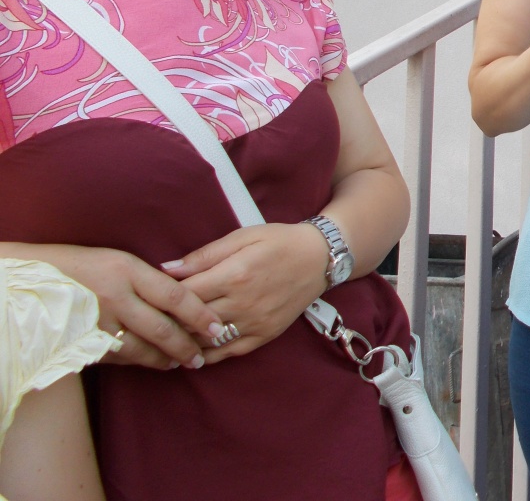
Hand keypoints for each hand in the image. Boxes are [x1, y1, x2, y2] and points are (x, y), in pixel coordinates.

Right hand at [32, 244, 223, 369]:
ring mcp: (98, 322)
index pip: (175, 296)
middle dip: (187, 346)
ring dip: (164, 359)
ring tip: (180, 362)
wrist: (31, 280)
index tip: (217, 327)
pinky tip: (151, 362)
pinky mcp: (83, 342)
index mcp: (128, 270)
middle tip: (202, 356)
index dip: (199, 315)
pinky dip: (137, 361)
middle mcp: (115, 297)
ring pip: (141, 349)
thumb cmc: (83, 265)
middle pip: (162, 328)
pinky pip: (118, 357)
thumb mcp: (119, 260)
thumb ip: (149, 279)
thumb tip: (184, 297)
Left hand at [164, 223, 330, 363]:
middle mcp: (243, 303)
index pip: (185, 293)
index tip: (148, 295)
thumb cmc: (279, 241)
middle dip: (167, 320)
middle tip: (149, 318)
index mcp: (235, 274)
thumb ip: (204, 255)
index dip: (162, 296)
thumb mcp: (243, 237)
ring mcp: (254, 323)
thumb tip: (167, 268)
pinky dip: (205, 354)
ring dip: (183, 339)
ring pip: (206, 339)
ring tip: (164, 336)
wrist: (320, 258)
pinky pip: (227, 352)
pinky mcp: (264, 335)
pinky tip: (191, 350)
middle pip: (191, 319)